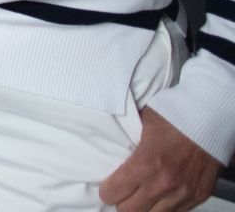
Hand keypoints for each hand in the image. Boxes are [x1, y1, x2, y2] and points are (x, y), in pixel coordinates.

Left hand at [99, 107, 224, 211]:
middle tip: (124, 192)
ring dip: (145, 207)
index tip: (108, 186)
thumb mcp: (140, 122)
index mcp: (144, 165)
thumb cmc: (173, 116)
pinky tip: (162, 195)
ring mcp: (183, 193)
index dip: (107, 191)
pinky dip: (166, 206)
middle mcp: (163, 184)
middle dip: (123, 202)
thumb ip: (125, 140)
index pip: (113, 194)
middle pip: (130, 211)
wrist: (211, 120)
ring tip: (143, 195)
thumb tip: (108, 146)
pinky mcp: (199, 196)